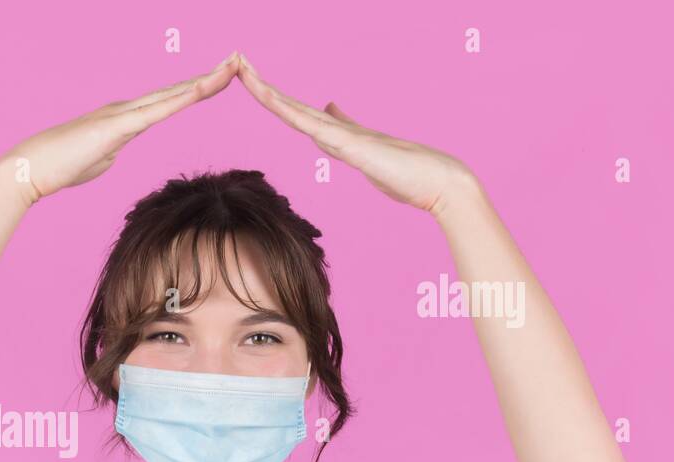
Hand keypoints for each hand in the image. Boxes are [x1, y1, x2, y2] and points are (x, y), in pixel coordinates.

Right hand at [2, 53, 240, 204]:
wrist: (30, 168)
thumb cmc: (59, 168)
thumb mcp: (94, 162)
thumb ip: (109, 153)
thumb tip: (115, 153)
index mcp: (124, 120)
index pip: (168, 104)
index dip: (195, 92)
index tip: (220, 81)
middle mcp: (127, 110)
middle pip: (177, 92)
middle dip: (209, 78)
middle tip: (238, 61)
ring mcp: (123, 115)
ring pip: (172, 95)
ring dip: (204, 82)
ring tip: (232, 67)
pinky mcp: (118, 126)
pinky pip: (159, 111)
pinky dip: (184, 99)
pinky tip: (204, 89)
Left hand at [235, 55, 477, 215]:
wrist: (442, 184)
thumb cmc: (409, 175)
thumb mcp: (366, 153)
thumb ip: (346, 132)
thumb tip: (327, 110)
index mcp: (336, 137)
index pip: (294, 114)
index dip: (271, 99)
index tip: (249, 80)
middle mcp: (337, 131)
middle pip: (289, 107)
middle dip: (261, 86)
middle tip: (236, 61)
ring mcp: (346, 139)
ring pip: (297, 112)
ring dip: (270, 94)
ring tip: (245, 72)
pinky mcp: (356, 149)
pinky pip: (318, 130)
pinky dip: (295, 116)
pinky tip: (277, 105)